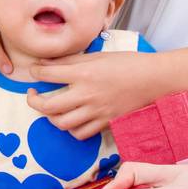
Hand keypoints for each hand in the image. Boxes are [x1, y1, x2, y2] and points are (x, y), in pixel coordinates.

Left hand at [27, 50, 174, 137]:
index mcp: (84, 72)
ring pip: (62, 123)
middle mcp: (87, 94)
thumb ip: (70, 60)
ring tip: (51, 109)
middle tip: (32, 95)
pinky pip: (81, 133)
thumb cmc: (128, 63)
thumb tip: (45, 62)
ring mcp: (96, 111)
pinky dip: (71, 129)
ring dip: (51, 117)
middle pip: (48, 105)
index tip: (34, 71)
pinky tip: (71, 119)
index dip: (34, 71)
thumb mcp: (97, 55)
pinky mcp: (105, 123)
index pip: (47, 74)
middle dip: (33, 101)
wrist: (154, 79)